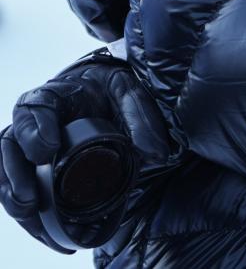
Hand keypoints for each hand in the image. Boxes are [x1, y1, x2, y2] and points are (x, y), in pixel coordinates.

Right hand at [0, 51, 173, 251]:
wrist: (106, 101)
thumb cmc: (110, 92)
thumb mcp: (128, 91)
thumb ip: (140, 114)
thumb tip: (155, 153)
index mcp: (54, 97)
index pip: (35, 109)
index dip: (35, 130)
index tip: (48, 148)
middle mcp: (33, 123)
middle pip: (11, 145)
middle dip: (17, 173)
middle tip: (32, 196)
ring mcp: (29, 148)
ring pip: (8, 172)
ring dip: (15, 197)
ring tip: (31, 214)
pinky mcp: (34, 171)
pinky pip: (20, 191)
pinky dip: (30, 214)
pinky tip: (45, 230)